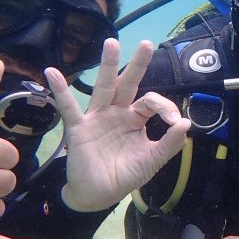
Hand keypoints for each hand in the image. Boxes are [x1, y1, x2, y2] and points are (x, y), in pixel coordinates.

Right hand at [47, 39, 190, 212]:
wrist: (98, 196)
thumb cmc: (124, 175)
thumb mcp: (152, 160)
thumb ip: (170, 143)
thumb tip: (186, 123)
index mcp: (135, 118)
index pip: (151, 102)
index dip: (165, 108)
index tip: (174, 123)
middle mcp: (116, 112)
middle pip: (128, 83)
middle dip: (137, 64)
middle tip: (146, 43)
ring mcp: (97, 118)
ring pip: (104, 87)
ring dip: (107, 65)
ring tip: (112, 43)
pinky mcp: (79, 129)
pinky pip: (69, 108)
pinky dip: (60, 90)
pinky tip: (53, 72)